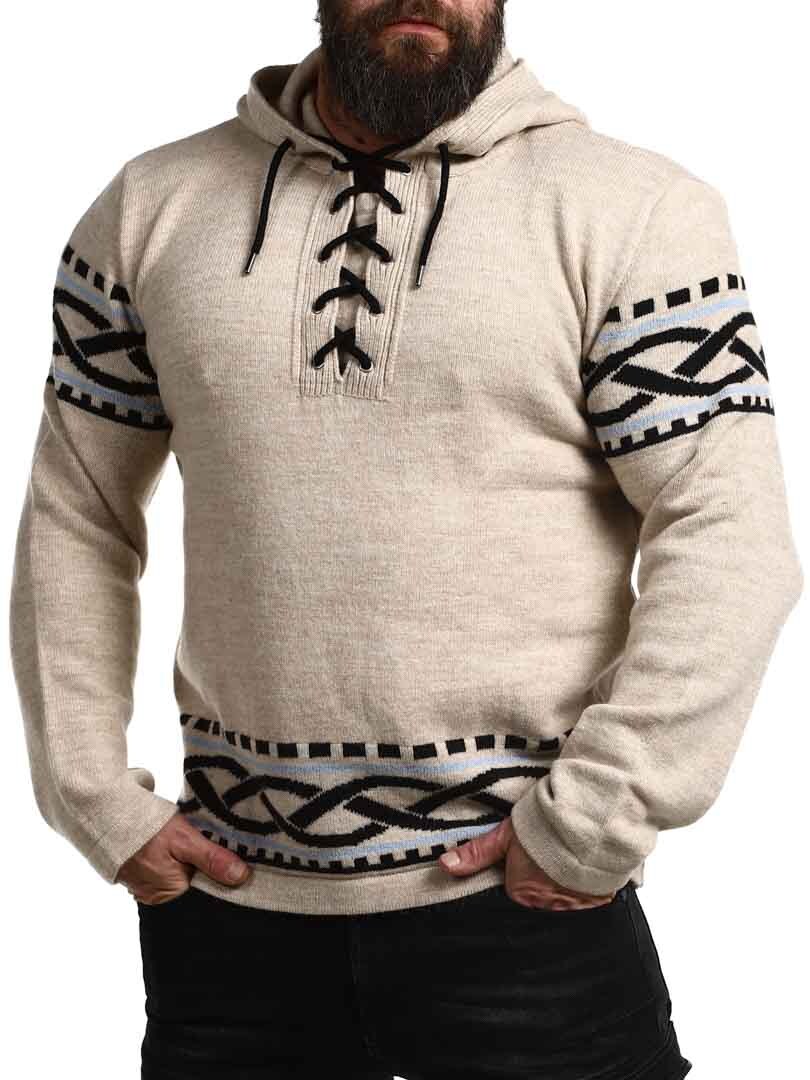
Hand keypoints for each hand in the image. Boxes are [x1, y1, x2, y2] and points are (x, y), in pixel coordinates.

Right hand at [114, 812, 251, 904]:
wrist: (107, 813)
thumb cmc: (145, 828)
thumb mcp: (184, 839)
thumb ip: (211, 859)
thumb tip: (241, 877)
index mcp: (169, 893)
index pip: (207, 892)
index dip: (223, 876)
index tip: (238, 861)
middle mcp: (157, 897)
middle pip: (194, 887)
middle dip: (208, 870)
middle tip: (219, 847)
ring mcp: (146, 887)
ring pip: (181, 878)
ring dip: (193, 863)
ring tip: (199, 844)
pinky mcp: (140, 875)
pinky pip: (166, 872)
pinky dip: (176, 860)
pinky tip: (182, 846)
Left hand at [438, 817, 615, 910]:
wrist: (590, 820)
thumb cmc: (545, 825)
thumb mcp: (505, 834)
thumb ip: (477, 853)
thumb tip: (445, 866)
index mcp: (521, 892)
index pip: (514, 892)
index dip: (518, 875)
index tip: (526, 862)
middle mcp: (545, 906)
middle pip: (538, 901)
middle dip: (541, 886)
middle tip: (547, 863)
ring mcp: (573, 906)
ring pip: (562, 904)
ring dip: (563, 890)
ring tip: (566, 867)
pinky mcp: (597, 902)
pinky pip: (587, 905)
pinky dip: (585, 892)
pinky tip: (584, 875)